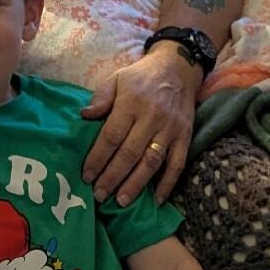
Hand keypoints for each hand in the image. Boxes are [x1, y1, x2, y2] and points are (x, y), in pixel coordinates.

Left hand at [81, 43, 200, 204]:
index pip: (112, 135)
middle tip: (99, 195)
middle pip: (130, 153)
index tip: (86, 175)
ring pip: (152, 161)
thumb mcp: (117, 78)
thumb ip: (101, 97)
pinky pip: (178, 164)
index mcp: (131, 102)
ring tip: (121, 201)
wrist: (178, 68)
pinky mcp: (185, 136)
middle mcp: (152, 117)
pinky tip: (157, 200)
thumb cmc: (141, 76)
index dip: (98, 157)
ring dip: (136, 184)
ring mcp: (171, 129)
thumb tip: (84, 116)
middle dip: (113, 176)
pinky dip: (168, 184)